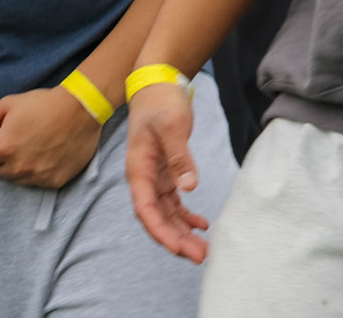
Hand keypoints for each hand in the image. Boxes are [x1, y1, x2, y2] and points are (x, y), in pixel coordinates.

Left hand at [0, 85, 101, 188]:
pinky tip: (48, 154)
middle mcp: (18, 168)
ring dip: (20, 167)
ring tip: (35, 146)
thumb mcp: (6, 106)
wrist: (81, 108)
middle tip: (20, 140)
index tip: (2, 138)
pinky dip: (39, 172)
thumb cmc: (41, 103)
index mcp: (3, 148)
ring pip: (17, 180)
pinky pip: (37, 183)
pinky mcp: (54, 183)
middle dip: (2, 159)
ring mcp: (37, 177)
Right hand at [125, 82, 209, 262]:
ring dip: (183, 232)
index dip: (160, 231)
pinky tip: (202, 224)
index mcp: (138, 169)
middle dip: (176, 240)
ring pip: (166, 214)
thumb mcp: (172, 126)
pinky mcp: (165, 173)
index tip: (177, 247)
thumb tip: (189, 187)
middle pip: (157, 217)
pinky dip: (186, 216)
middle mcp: (143, 178)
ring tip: (203, 249)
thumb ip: (179, 157)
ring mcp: (154, 177)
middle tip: (200, 256)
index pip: (145, 208)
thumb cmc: (160, 102)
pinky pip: (174, 203)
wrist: (157, 84)